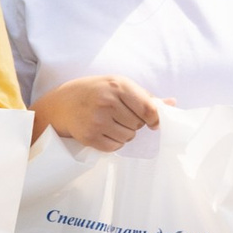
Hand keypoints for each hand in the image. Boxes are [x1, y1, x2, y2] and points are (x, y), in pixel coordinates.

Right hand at [35, 76, 166, 149]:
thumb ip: (145, 96)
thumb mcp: (118, 85)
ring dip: (124, 134)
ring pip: (128, 137)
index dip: (155, 119)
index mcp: (118, 85)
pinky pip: (115, 147)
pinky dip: (113, 143)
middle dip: (134, 123)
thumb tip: (173, 103)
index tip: (153, 122)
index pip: (148, 109)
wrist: (60, 104)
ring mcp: (97, 120)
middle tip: (120, 116)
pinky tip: (103, 132)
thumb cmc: (95, 92)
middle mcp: (107, 102)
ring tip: (111, 123)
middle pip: (139, 125)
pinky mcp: (89, 136)